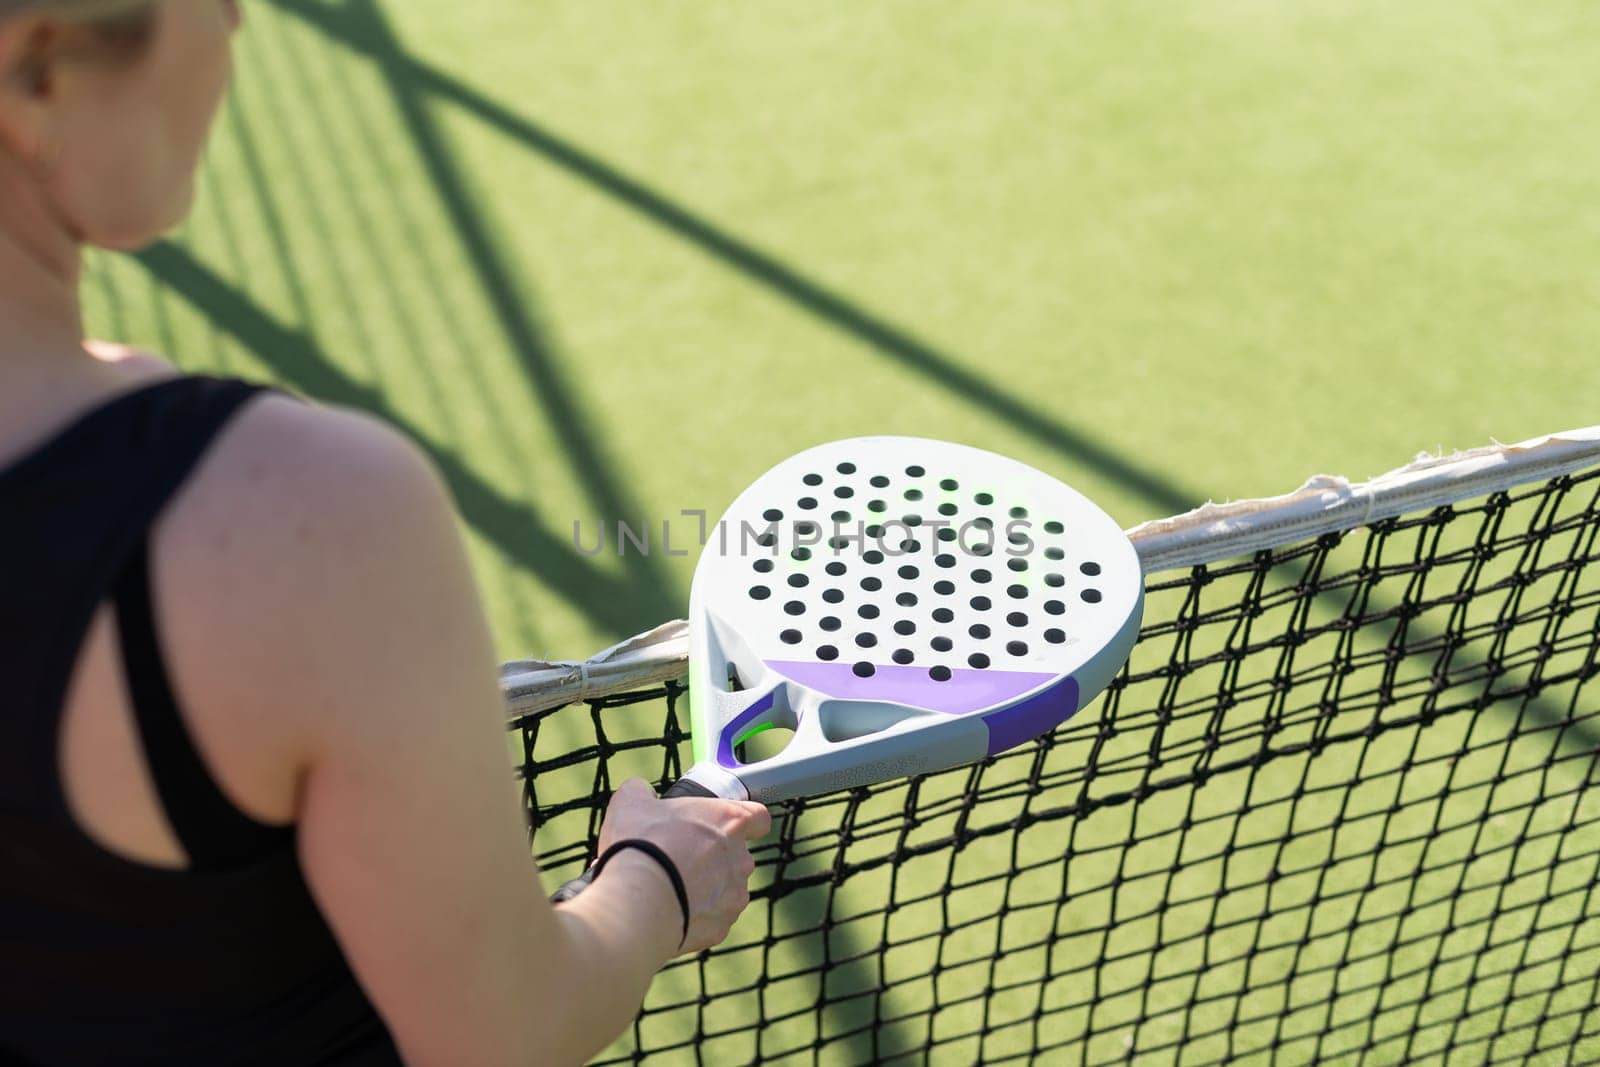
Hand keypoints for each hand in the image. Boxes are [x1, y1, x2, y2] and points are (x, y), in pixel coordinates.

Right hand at [595, 778, 770, 953]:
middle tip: (676, 858)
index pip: (758, 818)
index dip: (743, 821)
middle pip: (735, 856)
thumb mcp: (631, 802)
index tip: (722, 825)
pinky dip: (692, 916)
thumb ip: (642, 792)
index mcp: (729, 820)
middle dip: (710, 858)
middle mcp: (741, 859)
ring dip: (702, 888)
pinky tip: (666, 911)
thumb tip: (640, 792)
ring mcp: (734, 896)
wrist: (636, 902)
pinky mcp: (721, 928)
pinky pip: (710, 918)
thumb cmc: (640, 845)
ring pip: (723, 889)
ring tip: (666, 888)